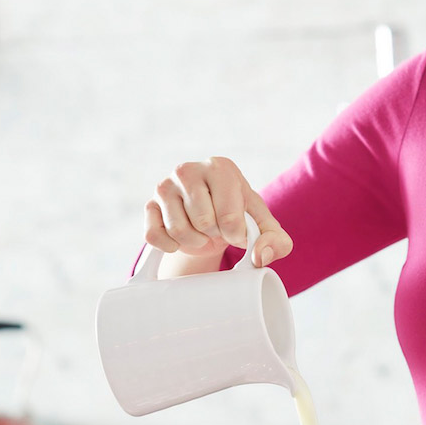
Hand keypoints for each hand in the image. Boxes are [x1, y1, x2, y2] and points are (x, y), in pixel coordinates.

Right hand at [145, 157, 292, 266]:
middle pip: (203, 223)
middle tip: (217, 228)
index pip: (229, 217)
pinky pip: (154, 236)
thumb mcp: (265, 227)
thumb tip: (260, 256)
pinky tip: (181, 238)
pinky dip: (170, 246)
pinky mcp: (149, 205)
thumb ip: (277, 242)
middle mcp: (189, 170)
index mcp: (221, 168)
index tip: (238, 232)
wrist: (211, 218)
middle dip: (214, 235)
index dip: (236, 235)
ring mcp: (165, 186)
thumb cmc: (240, 218)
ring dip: (194, 241)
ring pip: (178, 231)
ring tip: (201, 232)